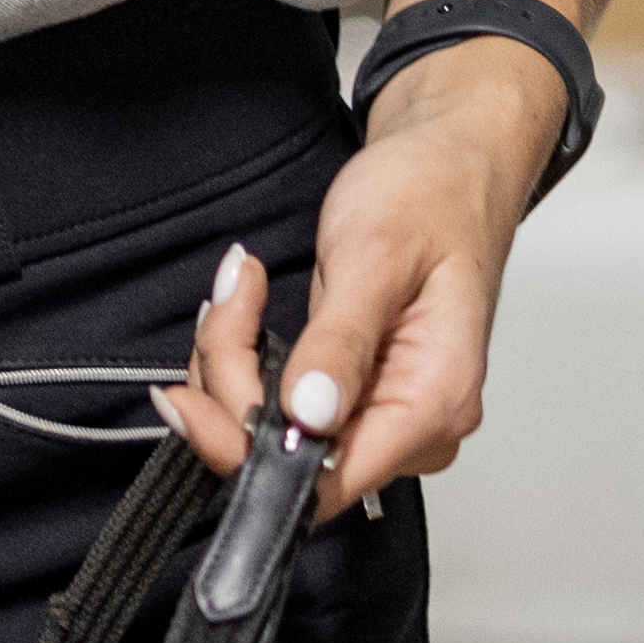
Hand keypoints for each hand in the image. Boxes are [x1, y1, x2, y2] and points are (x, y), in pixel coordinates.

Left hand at [157, 37, 559, 521]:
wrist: (450, 160)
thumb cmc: (432, 194)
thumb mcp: (373, 258)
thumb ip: (340, 343)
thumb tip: (308, 415)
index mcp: (434, 401)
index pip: (330, 481)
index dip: (248, 453)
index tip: (192, 400)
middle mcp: (415, 421)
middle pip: (289, 456)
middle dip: (232, 383)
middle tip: (226, 301)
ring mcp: (385, 407)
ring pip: (274, 430)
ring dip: (231, 364)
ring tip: (239, 288)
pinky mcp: (356, 389)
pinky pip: (281, 402)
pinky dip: (246, 360)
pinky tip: (245, 310)